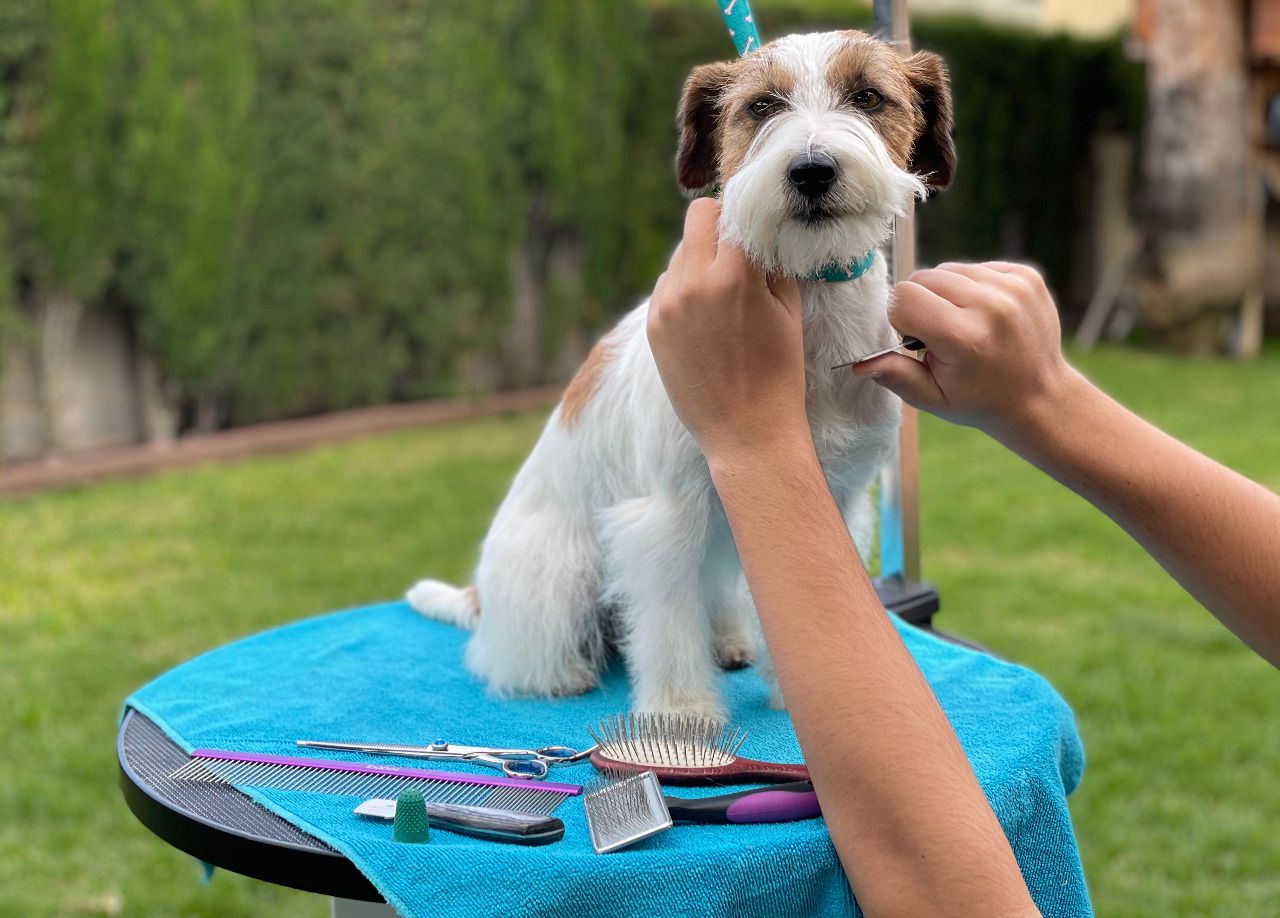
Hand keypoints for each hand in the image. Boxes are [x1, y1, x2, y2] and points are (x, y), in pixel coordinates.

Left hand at [647, 198, 804, 462]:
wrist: (746, 432)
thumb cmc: (778, 372)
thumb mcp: (788, 310)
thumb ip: (773, 261)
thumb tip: (763, 229)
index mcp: (735, 275)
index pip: (733, 210)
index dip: (748, 213)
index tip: (758, 222)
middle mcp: (693, 282)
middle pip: (698, 217)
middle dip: (719, 224)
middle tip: (737, 247)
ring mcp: (667, 305)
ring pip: (679, 252)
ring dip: (700, 259)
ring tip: (725, 295)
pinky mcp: (652, 325)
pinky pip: (666, 285)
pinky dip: (684, 288)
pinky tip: (706, 318)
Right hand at [852, 261, 1080, 443]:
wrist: (1040, 396)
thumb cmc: (979, 399)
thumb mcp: (933, 399)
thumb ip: (897, 376)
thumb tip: (861, 363)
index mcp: (963, 337)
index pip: (903, 297)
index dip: (901, 319)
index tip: (916, 340)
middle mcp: (991, 306)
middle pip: (923, 277)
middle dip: (922, 303)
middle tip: (940, 335)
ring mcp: (1013, 288)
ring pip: (949, 269)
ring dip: (947, 294)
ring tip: (964, 325)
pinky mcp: (1027, 276)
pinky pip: (977, 268)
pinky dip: (973, 287)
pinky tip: (984, 315)